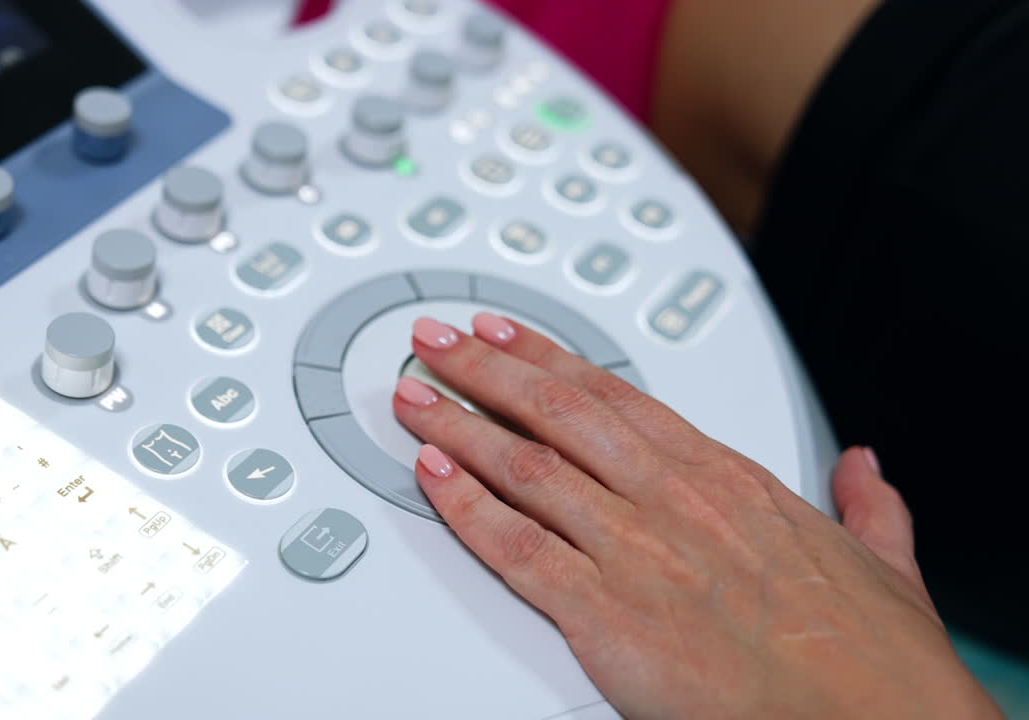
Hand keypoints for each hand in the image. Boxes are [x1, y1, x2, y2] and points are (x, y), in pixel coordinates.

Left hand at [392, 313, 1000, 719]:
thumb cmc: (871, 658)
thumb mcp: (880, 564)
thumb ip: (865, 508)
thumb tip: (865, 472)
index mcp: (726, 479)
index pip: (616, 396)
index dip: (548, 359)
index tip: (507, 335)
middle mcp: (672, 500)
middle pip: (557, 413)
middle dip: (487, 371)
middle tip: (435, 344)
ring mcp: (634, 552)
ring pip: (525, 467)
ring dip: (459, 426)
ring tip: (413, 399)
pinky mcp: (604, 615)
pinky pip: (516, 548)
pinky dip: (465, 508)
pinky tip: (431, 478)